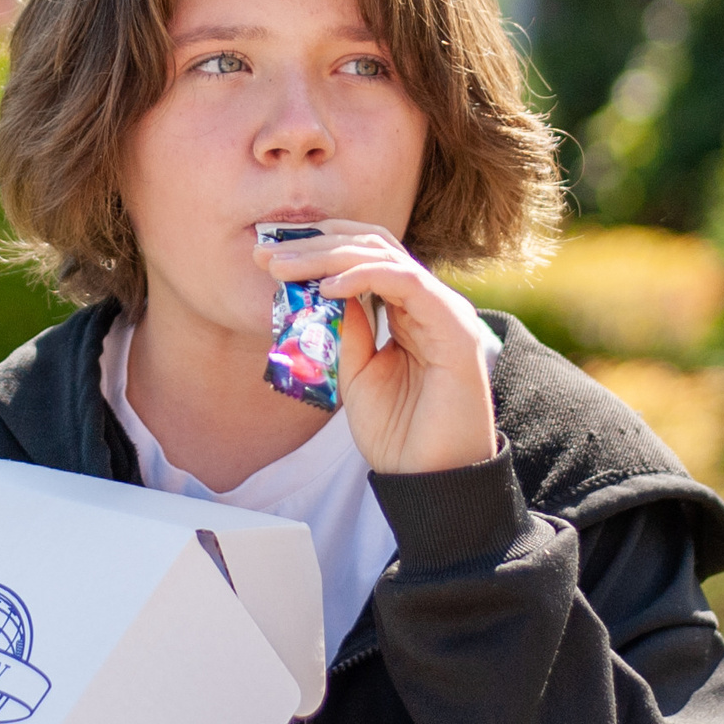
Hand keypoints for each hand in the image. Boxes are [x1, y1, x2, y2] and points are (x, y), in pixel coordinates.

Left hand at [255, 223, 497, 474]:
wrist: (428, 478)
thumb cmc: (397, 432)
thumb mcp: (354, 370)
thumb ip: (343, 327)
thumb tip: (319, 288)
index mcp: (410, 311)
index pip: (366, 256)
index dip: (319, 247)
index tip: (270, 256)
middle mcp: (431, 304)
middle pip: (373, 246)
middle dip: (315, 245)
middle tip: (267, 254)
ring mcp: (446, 313)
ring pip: (386, 257)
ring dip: (328, 256)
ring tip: (284, 267)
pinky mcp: (456, 330)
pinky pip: (407, 283)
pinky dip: (363, 277)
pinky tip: (326, 288)